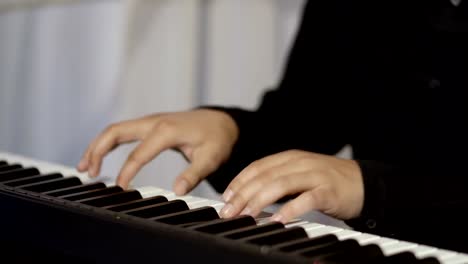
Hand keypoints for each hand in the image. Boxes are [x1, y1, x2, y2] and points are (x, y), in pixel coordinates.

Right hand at [77, 109, 238, 194]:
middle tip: (87, 172)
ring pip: (115, 129)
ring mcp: (150, 121)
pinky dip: (107, 142)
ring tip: (85, 167)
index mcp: (166, 130)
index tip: (120, 189)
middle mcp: (154, 122)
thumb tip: (177, 191)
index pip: (138, 153)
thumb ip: (194, 174)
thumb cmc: (217, 139)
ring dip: (97, 145)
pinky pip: (123, 131)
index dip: (126, 172)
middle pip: (115, 131)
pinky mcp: (150, 125)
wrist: (222, 121)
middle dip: (97, 150)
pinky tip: (100, 155)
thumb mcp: (211, 158)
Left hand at [219, 150, 363, 222]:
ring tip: (246, 215)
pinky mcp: (328, 190)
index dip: (239, 181)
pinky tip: (278, 220)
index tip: (226, 197)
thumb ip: (278, 181)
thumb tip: (250, 196)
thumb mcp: (300, 175)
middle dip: (243, 193)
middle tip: (229, 210)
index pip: (258, 166)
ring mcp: (314, 175)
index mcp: (290, 158)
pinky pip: (306, 199)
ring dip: (260, 200)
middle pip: (265, 176)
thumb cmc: (328, 181)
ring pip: (281, 184)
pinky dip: (290, 209)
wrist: (364, 183)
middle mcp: (300, 163)